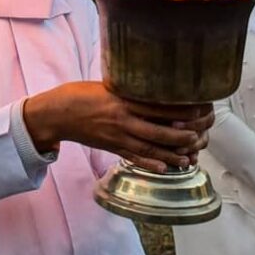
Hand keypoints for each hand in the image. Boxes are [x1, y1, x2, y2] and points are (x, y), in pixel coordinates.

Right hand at [24, 82, 212, 173]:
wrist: (57, 113)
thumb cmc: (81, 94)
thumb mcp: (107, 86)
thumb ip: (129, 90)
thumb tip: (153, 88)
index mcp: (122, 100)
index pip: (155, 106)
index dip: (177, 110)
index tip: (196, 111)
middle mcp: (122, 119)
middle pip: (156, 129)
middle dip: (178, 135)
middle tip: (197, 137)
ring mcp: (116, 135)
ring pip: (147, 146)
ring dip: (169, 153)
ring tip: (186, 157)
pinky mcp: (111, 147)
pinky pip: (132, 157)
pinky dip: (149, 164)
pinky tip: (163, 169)